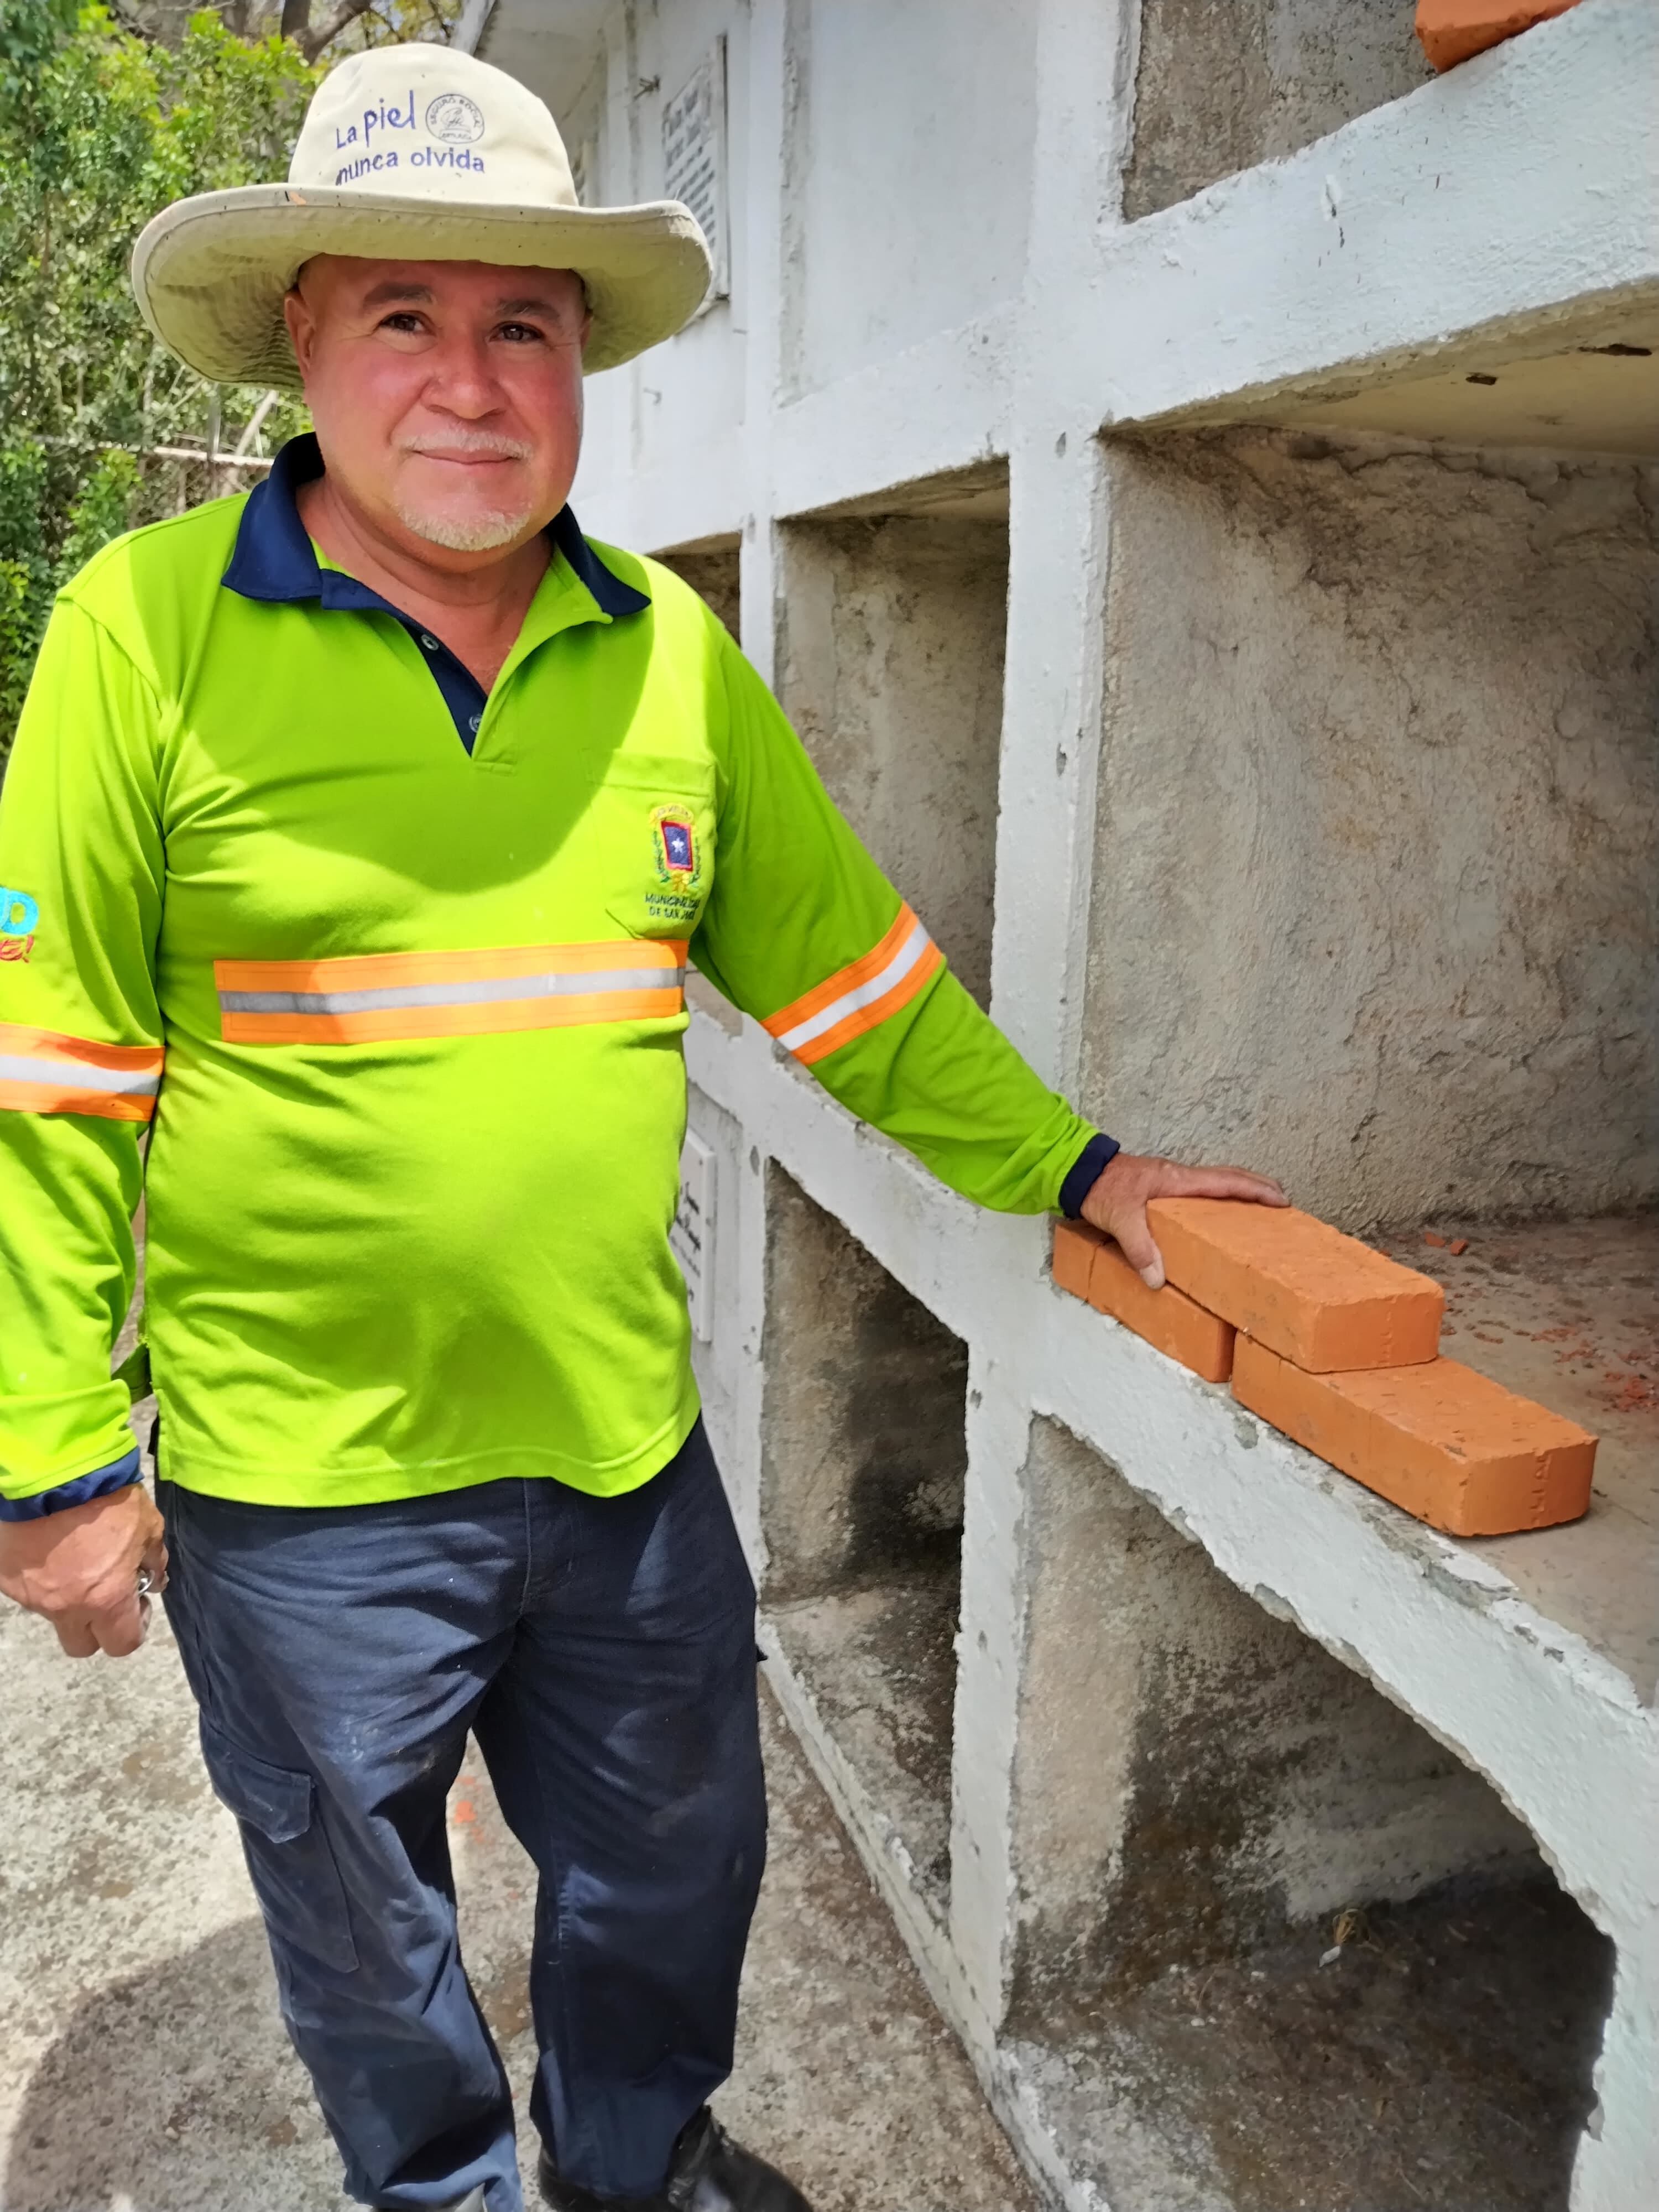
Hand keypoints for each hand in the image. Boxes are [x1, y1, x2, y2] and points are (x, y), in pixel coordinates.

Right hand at [0, 1484, 168, 1658]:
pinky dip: (43, 1577)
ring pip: (54, 1614)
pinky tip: (51, 1548)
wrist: (53, 1470)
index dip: (135, 1628)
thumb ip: (153, 1561)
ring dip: (68, 1598)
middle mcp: (65, 1607)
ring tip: (76, 1558)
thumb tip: (154, 1583)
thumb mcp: (148, 1527)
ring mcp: (31, 1595)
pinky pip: (29, 1590)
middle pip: (81, 1645)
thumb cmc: (107, 1497)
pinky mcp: (8, 1579)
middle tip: (105, 1594)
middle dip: (96, 1627)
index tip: (137, 1604)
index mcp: (105, 1599)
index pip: (122, 1644)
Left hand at [1081, 1151, 1287, 1289]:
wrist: (1077, 1173)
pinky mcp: (1160, 1191)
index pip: (1227, 1181)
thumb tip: (1159, 1280)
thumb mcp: (1120, 1218)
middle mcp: (1179, 1179)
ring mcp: (1171, 1183)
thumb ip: (1140, 1248)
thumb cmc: (1101, 1188)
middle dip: (1257, 1190)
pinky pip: (1199, 1195)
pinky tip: (1215, 1220)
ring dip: (1239, 1195)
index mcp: (1178, 1181)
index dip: (1256, 1191)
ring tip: (1257, 1215)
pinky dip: (1216, 1202)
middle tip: (1282, 1205)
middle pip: (1229, 1179)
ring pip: (1215, 1186)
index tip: (1282, 1200)